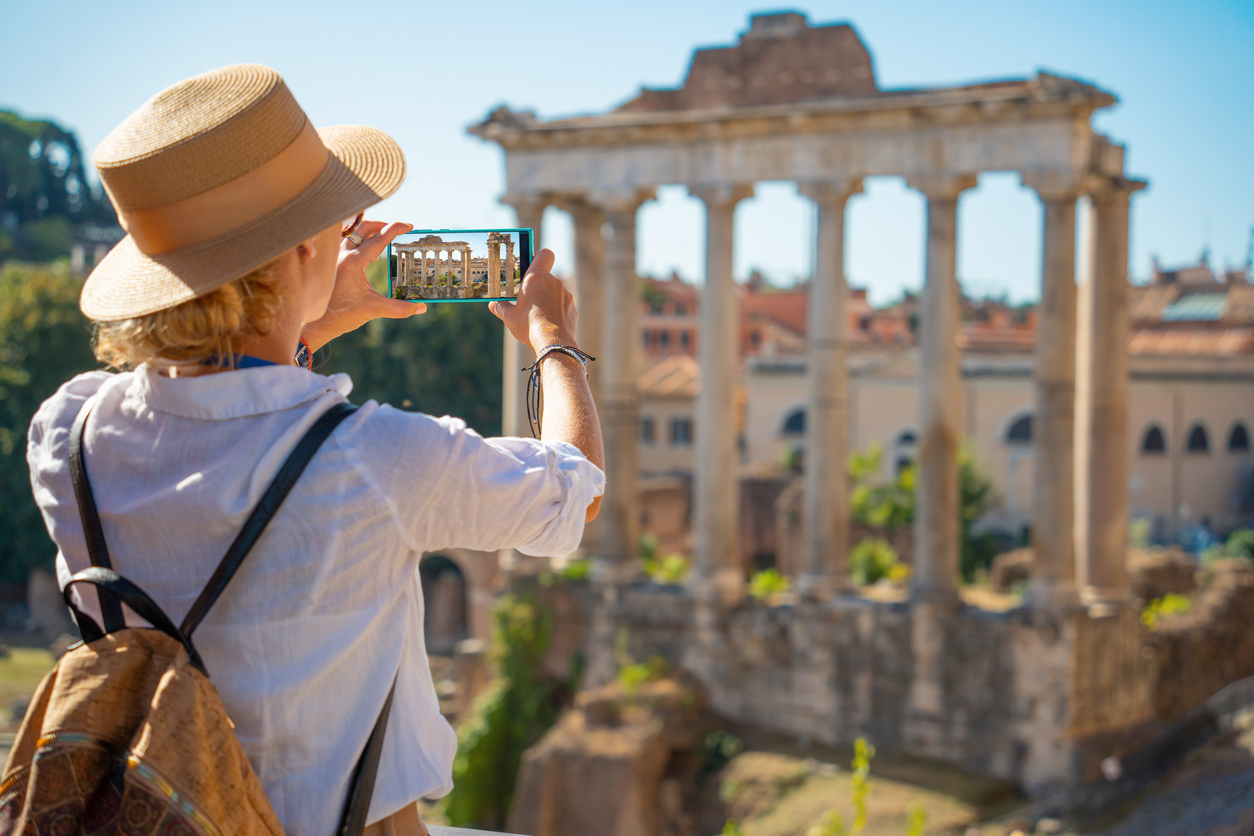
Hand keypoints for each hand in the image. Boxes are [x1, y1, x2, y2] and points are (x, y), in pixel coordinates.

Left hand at [301, 220, 423, 351]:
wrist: (316, 323)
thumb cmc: (340, 315)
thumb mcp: (373, 310)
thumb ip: (399, 308)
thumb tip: (421, 308)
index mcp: (353, 262)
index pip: (379, 239)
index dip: (395, 229)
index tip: (409, 226)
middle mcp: (341, 254)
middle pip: (364, 228)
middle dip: (382, 225)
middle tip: (397, 229)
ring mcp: (333, 256)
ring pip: (352, 232)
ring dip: (368, 230)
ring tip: (381, 234)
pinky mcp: (329, 262)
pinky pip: (343, 240)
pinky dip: (356, 238)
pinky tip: (362, 246)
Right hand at [488, 248, 578, 351]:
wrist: (553, 343)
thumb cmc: (529, 327)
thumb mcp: (509, 317)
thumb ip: (501, 308)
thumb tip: (493, 305)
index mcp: (536, 278)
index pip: (544, 254)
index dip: (539, 256)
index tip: (532, 264)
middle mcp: (553, 282)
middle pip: (546, 276)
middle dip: (538, 285)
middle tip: (528, 298)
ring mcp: (565, 294)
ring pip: (555, 290)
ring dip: (547, 298)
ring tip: (538, 314)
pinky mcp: (572, 306)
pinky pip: (562, 303)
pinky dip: (556, 309)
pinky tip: (550, 322)